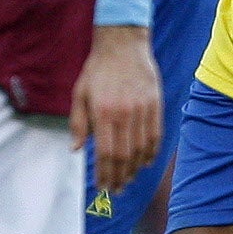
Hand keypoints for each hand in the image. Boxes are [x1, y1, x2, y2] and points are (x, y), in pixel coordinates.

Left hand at [72, 23, 159, 194]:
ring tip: (128, 180)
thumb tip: (77, 150)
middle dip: (120, 177)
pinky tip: (145, 163)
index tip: (103, 186)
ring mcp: (142, 109)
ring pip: (142, 149)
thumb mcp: (79, 94)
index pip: (107, 153)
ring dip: (136, 169)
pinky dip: (151, 152)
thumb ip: (78, 123)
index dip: (106, 174)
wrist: (123, 44)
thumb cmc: (97, 70)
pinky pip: (156, 135)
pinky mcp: (155, 104)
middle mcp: (124, 113)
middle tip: (116, 190)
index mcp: (103, 112)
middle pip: (125, 156)